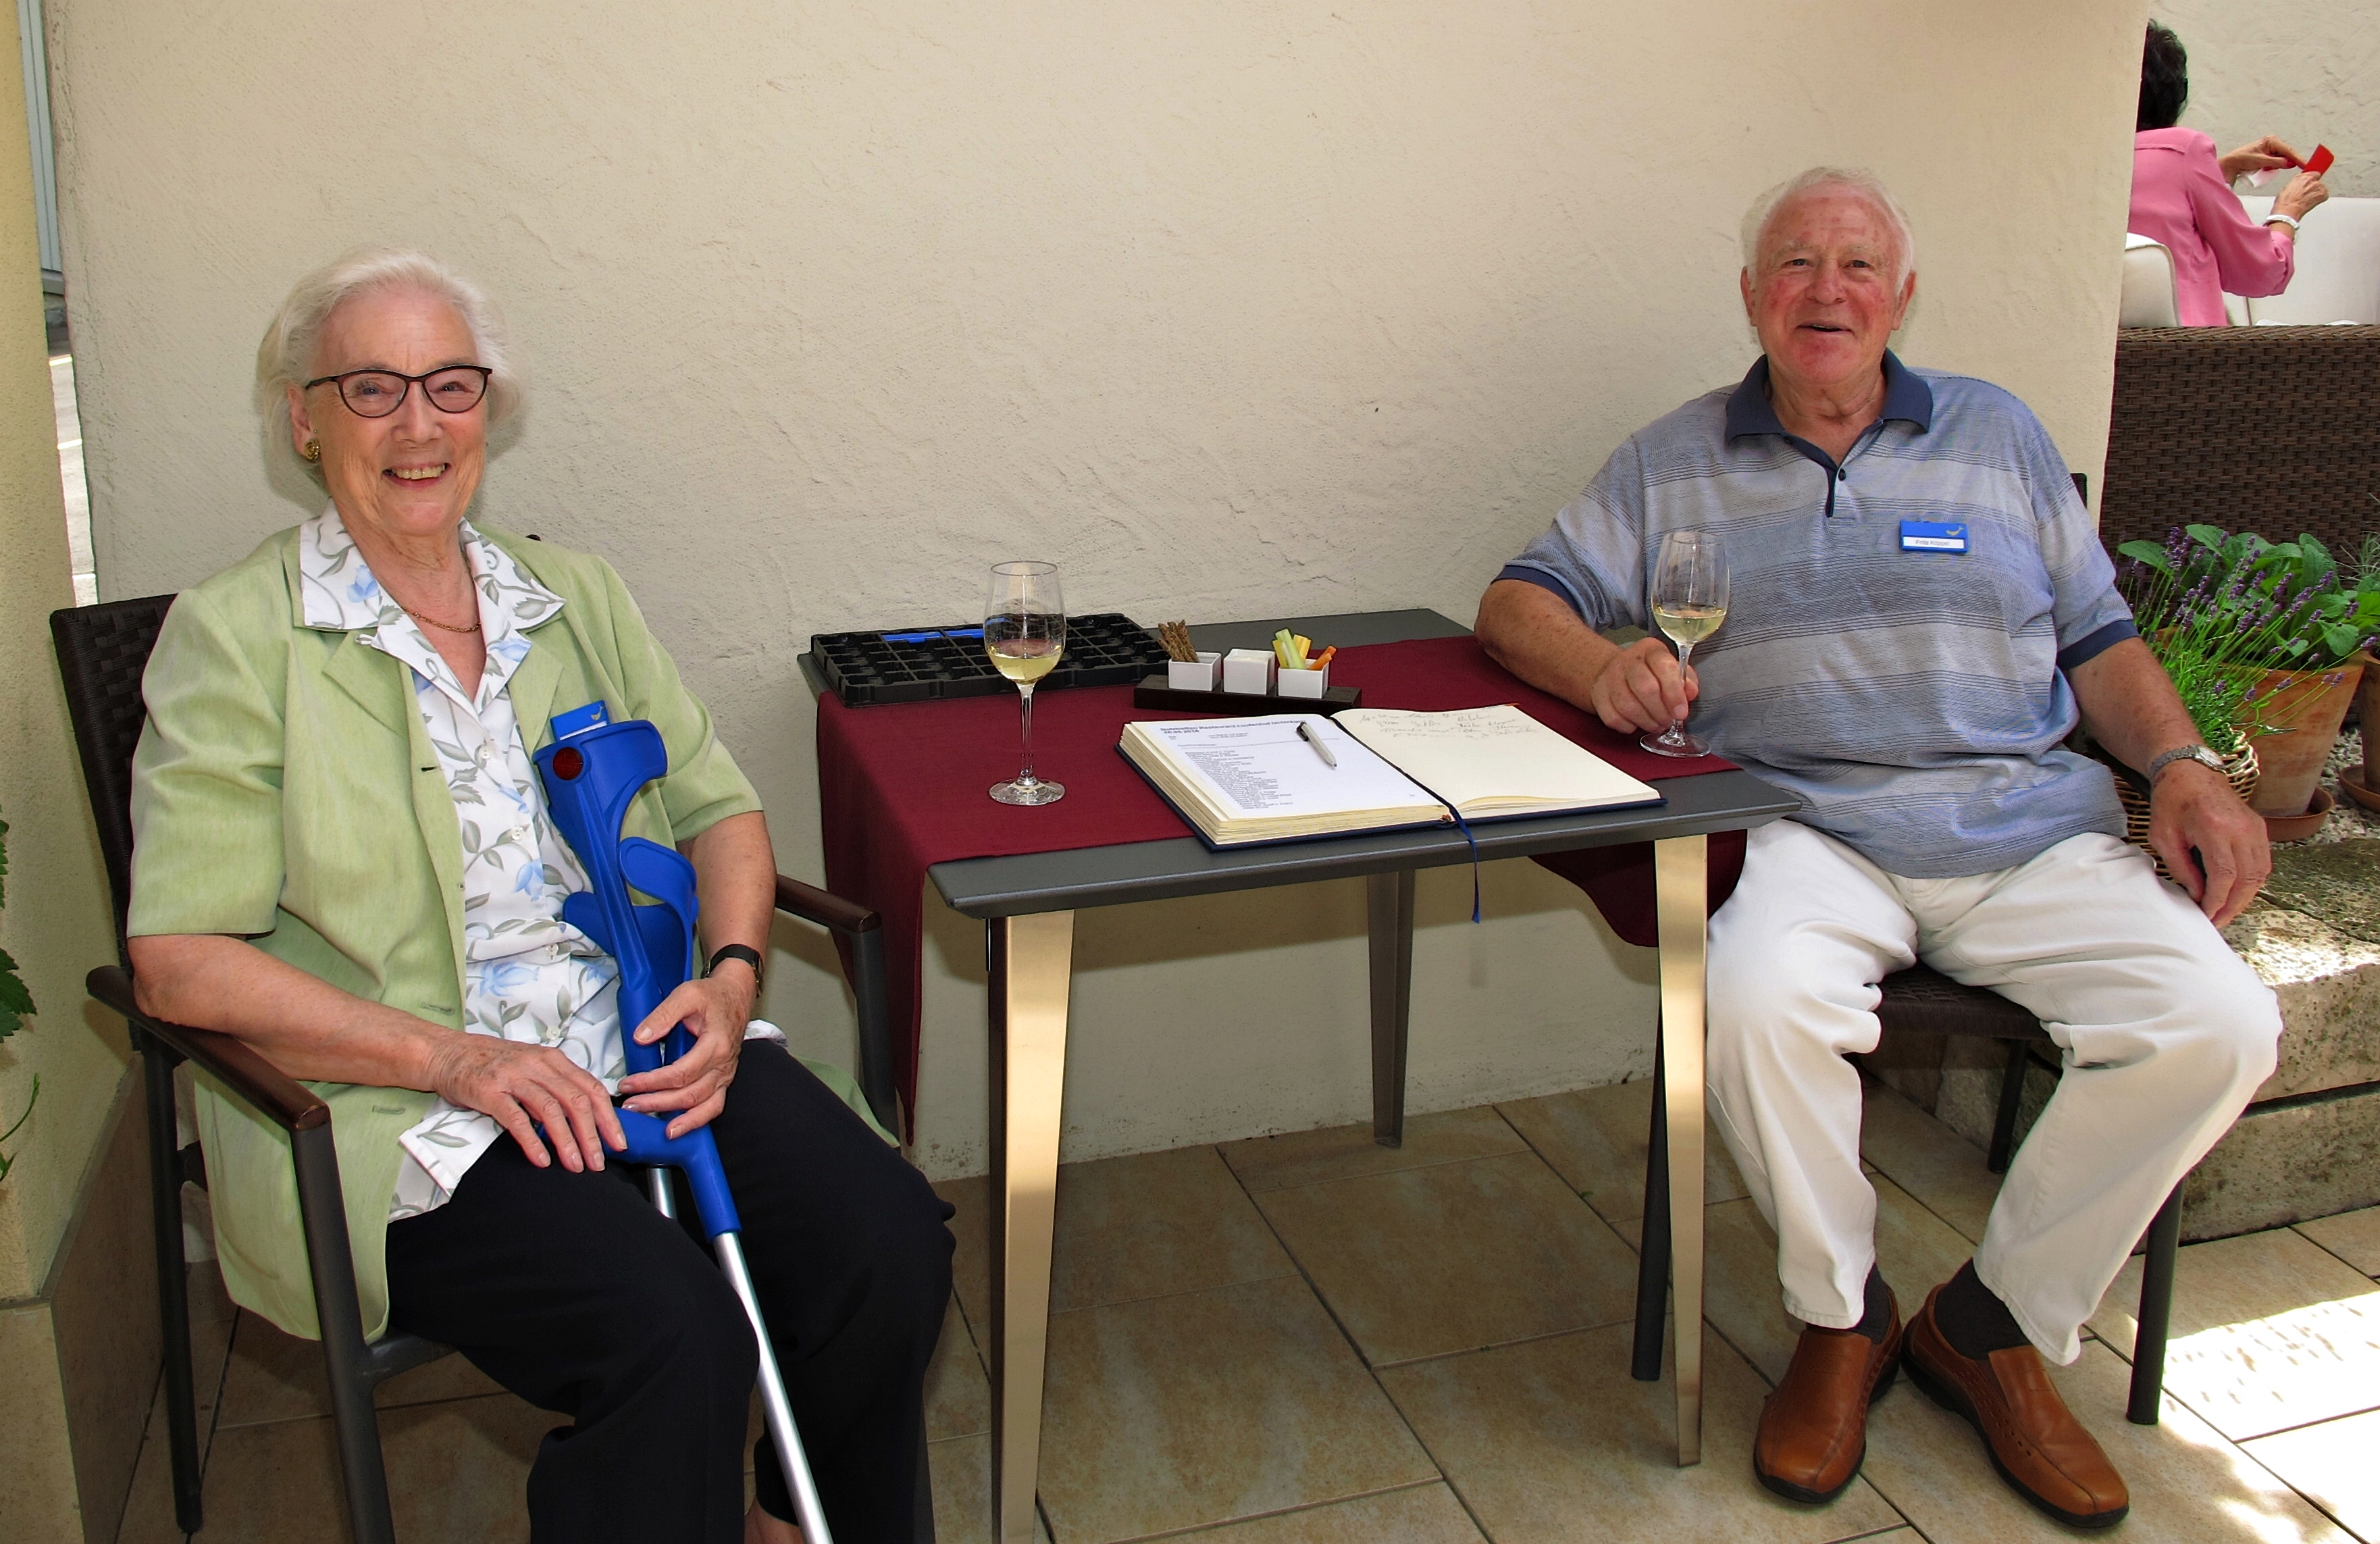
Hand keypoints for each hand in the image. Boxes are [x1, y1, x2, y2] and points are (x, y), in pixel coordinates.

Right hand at [428, 1033, 624, 1172]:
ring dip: (567, 1142)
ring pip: (551, 1111)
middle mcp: (537, 1065)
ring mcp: (513, 1077)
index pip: (591, 1088)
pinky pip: (517, 1119)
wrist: (448, 1053)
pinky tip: (542, 1159)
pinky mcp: (490, 1091)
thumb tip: (587, 1119)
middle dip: (592, 1136)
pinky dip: (532, 1142)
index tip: (618, 1142)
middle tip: (598, 1162)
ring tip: (575, 1165)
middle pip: (576, 1101)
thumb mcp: (532, 1067)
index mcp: (553, 1059)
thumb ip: (556, 1087)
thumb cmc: (493, 1064)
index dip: (608, 1117)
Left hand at [618, 964, 758, 1137]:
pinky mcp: (723, 1080)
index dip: (652, 1082)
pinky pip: (713, 1107)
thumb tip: (641, 1037)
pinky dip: (696, 1121)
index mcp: (716, 1044)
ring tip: (656, 1129)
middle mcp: (723, 1064)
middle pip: (690, 1094)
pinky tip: (677, 1128)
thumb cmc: (713, 996)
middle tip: (631, 1105)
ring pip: (704, 1107)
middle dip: (657, 1103)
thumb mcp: (686, 995)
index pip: (680, 1073)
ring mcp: (726, 1075)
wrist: (735, 996)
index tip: (628, 1083)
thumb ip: (663, 1015)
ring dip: (678, 1119)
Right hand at [1588, 635, 1696, 734]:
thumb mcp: (1671, 668)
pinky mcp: (1598, 695)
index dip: (1674, 694)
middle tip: (1668, 721)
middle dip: (1661, 712)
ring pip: (1628, 707)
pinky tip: (1636, 724)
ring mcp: (1610, 677)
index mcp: (1651, 650)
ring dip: (1646, 722)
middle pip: (1645, 688)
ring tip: (1655, 724)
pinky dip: (1629, 727)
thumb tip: (1690, 692)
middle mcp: (1628, 660)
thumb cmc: (1648, 672)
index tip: (1681, 712)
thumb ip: (1685, 680)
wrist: (1613, 670)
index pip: (1665, 667)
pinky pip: (1613, 718)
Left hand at [2146, 760, 2269, 925]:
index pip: (2225, 875)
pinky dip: (2252, 882)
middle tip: (2217, 922)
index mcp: (2215, 827)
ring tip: (2225, 912)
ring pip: (2259, 874)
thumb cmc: (2172, 801)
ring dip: (2244, 898)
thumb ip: (2181, 868)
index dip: (2217, 901)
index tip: (2206, 915)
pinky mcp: (2259, 828)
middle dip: (2232, 906)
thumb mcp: (2163, 836)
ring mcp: (2255, 827)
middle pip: (2247, 879)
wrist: (2190, 771)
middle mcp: (2242, 828)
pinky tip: (2236, 893)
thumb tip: (2198, 895)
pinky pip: (2262, 863)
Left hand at [2219, 135, 2303, 183]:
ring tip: (2268, 168)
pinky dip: (2275, 166)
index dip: (2297, 158)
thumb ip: (2276, 162)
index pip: (2288, 150)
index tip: (2305, 165)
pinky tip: (2267, 168)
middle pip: (2287, 154)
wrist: (2231, 164)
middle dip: (2289, 162)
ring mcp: (2270, 149)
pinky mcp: (2268, 155)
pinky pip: (2277, 161)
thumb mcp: (2260, 161)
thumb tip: (2289, 164)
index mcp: (2271, 141)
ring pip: (2283, 158)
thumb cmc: (2242, 160)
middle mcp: (2272, 143)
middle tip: (2294, 169)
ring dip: (2280, 164)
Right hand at [2274, 171, 2329, 223]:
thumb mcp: (2285, 189)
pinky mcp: (2322, 193)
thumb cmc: (2285, 202)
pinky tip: (2312, 203)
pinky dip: (2320, 199)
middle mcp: (2310, 178)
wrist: (2288, 210)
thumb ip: (2294, 185)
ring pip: (2321, 187)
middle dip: (2314, 186)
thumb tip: (2296, 187)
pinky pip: (2325, 195)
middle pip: (2317, 180)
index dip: (2311, 179)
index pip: (2312, 173)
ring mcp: (2317, 185)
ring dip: (2317, 193)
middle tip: (2307, 194)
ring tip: (2308, 200)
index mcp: (2300, 176)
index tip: (2310, 183)